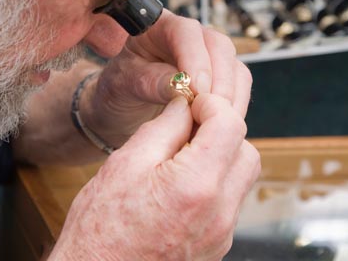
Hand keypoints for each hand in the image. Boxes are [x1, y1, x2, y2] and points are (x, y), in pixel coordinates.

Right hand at [50, 93, 260, 259]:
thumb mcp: (125, 164)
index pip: (230, 125)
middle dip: (222, 130)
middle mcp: (219, 213)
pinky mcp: (217, 246)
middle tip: (189, 127)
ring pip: (241, 177)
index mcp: (196, 186)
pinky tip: (181, 184)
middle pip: (246, 151)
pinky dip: (215, 183)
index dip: (212, 104)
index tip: (193, 102)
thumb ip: (164, 128)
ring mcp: (221, 234)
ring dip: (221, 157)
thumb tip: (185, 105)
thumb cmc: (101, 229)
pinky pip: (230, 202)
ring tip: (182, 156)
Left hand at [80, 10, 251, 139]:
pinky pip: (239, 89)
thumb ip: (149, 82)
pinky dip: (234, 109)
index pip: (186, 32)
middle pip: (219, 47)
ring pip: (235, 69)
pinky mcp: (221, 80)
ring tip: (214, 126)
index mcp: (159, 27)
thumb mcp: (122, 85)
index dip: (196, 59)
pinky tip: (220, 128)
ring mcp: (209, 58)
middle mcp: (189, 38)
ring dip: (230, 98)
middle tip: (211, 113)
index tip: (197, 91)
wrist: (123, 110)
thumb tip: (182, 87)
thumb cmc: (118, 91)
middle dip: (220, 81)